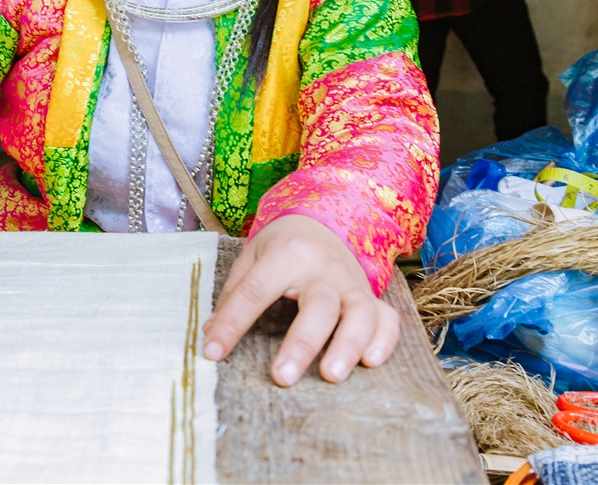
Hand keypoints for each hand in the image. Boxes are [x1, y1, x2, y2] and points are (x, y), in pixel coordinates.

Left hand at [201, 214, 398, 385]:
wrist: (322, 219)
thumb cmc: (282, 245)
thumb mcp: (252, 257)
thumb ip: (234, 295)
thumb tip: (210, 335)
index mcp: (286, 254)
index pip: (256, 291)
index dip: (232, 323)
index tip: (213, 352)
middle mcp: (323, 268)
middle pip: (318, 306)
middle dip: (301, 343)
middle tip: (282, 376)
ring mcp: (351, 283)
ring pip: (359, 313)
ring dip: (348, 345)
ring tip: (332, 376)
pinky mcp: (371, 296)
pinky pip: (386, 318)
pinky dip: (384, 340)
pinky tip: (371, 362)